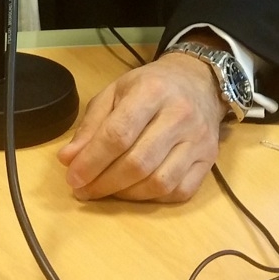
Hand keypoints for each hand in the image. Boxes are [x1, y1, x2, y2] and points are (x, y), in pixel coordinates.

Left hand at [56, 52, 226, 202]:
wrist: (197, 80)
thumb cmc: (150, 85)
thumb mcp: (116, 91)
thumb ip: (92, 124)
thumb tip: (68, 159)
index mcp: (151, 91)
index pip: (118, 133)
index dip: (92, 161)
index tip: (73, 178)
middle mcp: (179, 115)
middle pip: (138, 162)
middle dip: (105, 183)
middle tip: (84, 190)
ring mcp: (198, 140)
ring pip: (159, 182)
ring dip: (127, 195)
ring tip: (107, 191)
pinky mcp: (209, 160)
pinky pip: (179, 192)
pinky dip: (153, 198)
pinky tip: (136, 191)